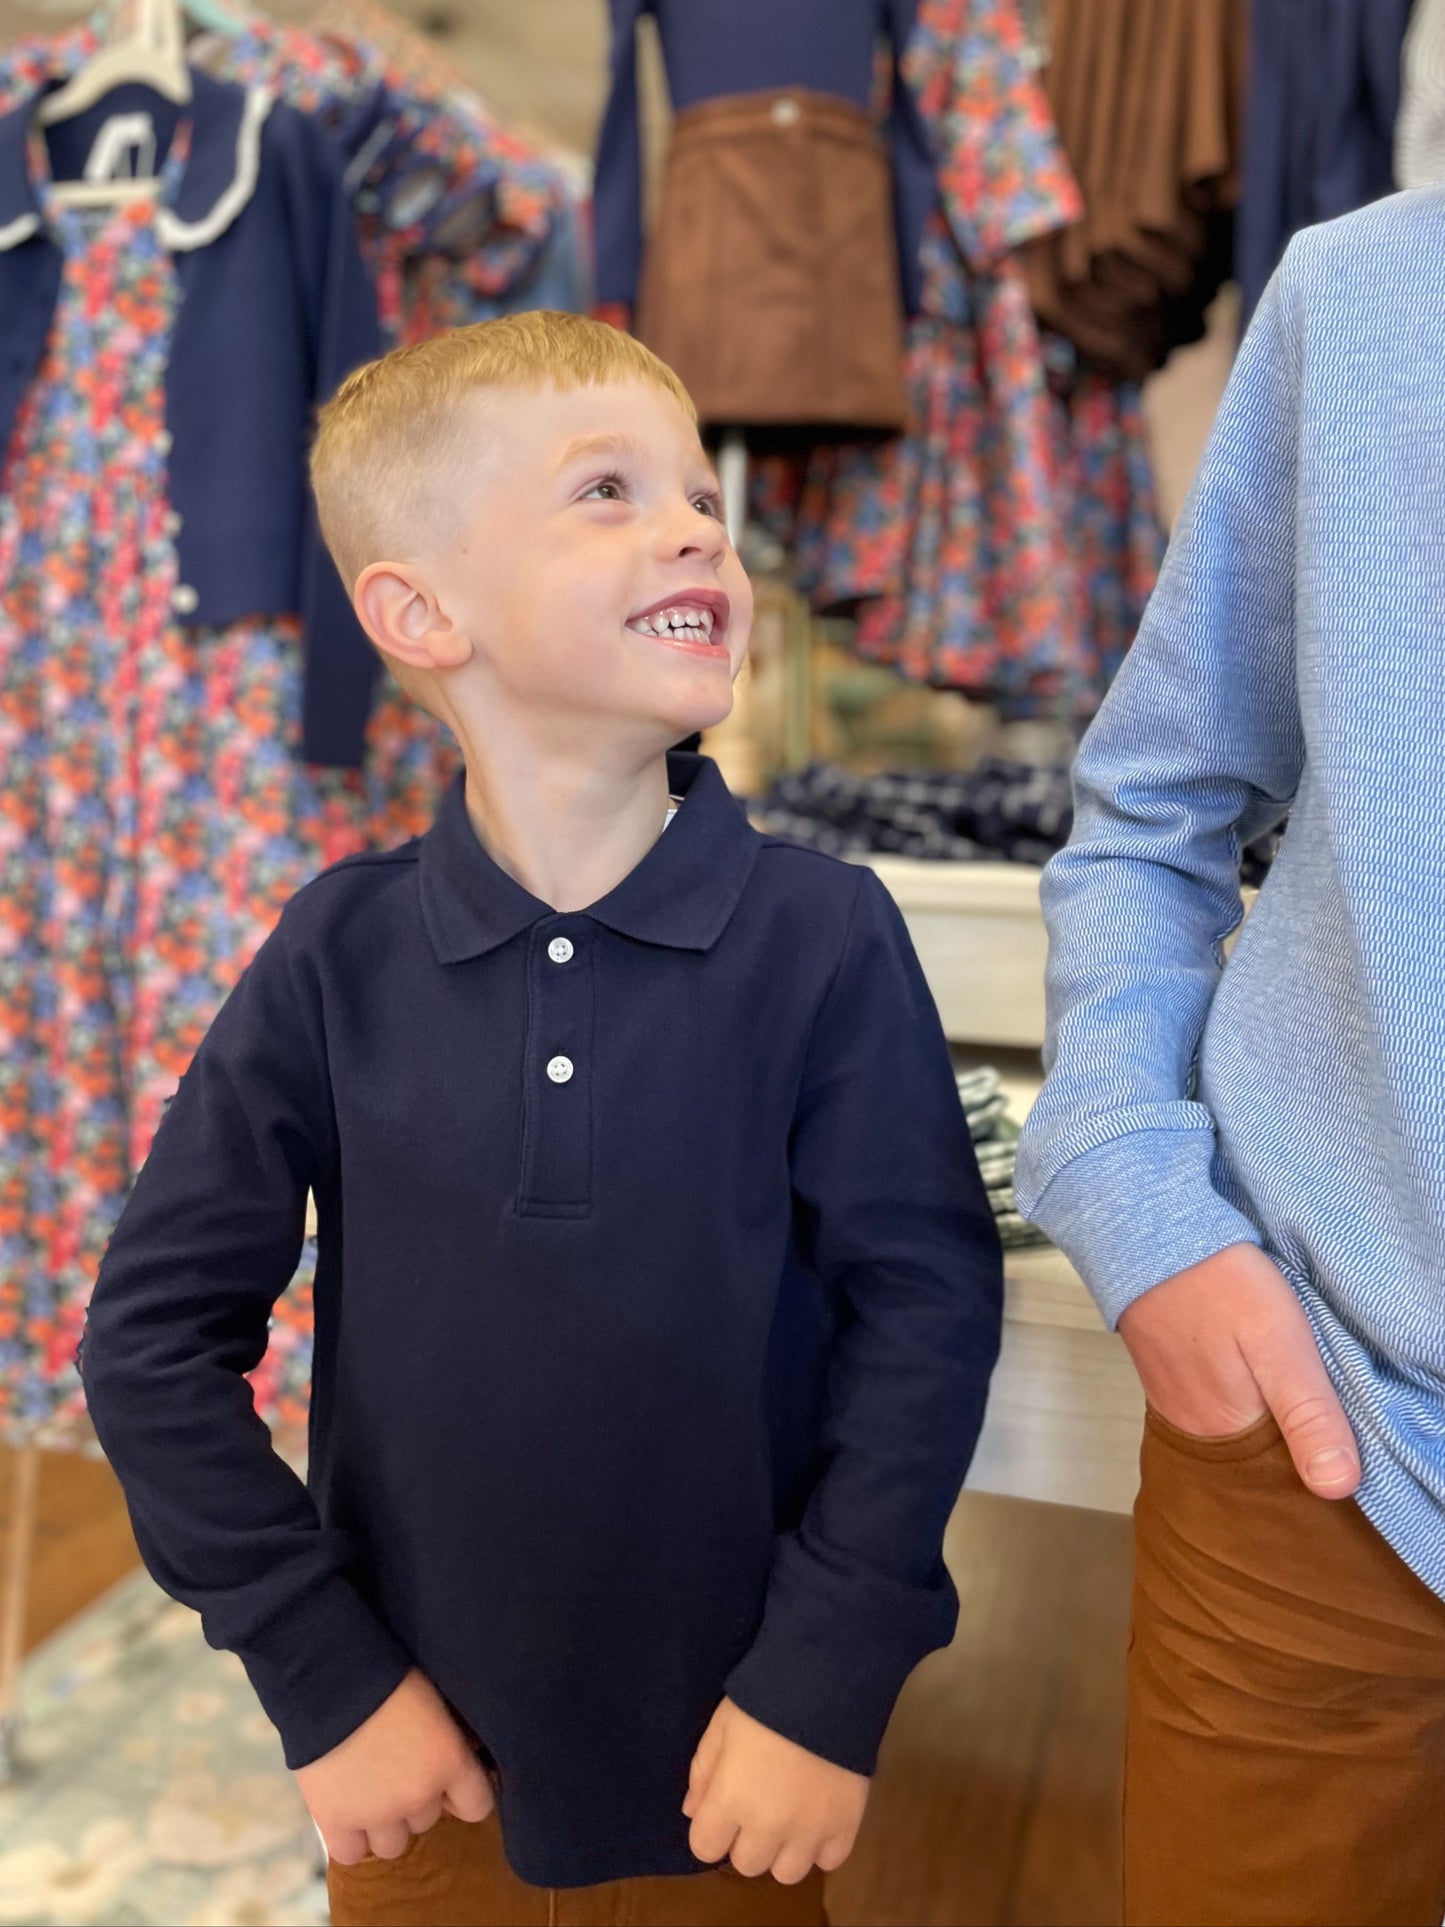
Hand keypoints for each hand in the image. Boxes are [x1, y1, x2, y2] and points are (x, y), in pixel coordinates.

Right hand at [296, 1669, 493, 1864]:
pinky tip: (345, 1811)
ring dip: (385, 1823)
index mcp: (450, 1762)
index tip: (447, 1783)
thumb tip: (458, 1753)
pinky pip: (351, 1853)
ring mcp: (376, 1813)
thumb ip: (446, 1737)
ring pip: (393, 1844)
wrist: (330, 1677)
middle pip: (428, 1819)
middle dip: (415, 1799)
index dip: (461, 1795)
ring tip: (369, 1792)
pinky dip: (350, 1838)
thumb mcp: (434, 1699)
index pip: (477, 1806)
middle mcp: (419, 1796)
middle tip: (396, 1771)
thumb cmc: (388, 1673)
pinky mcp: (335, 1821)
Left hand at [683, 1697, 868, 1884]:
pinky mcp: (846, 1826)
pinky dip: (823, 1845)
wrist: (827, 1684)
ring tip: (791, 1817)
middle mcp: (768, 1826)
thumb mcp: (721, 1726)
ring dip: (784, 1850)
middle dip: (747, 1840)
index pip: (705, 1848)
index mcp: (731, 1800)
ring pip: (787, 1873)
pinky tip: (819, 1817)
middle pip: (747, 1864)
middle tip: (759, 1807)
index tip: (722, 1810)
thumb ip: (703, 1772)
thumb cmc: (764, 1700)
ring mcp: (810, 1831)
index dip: (711, 1829)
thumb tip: (693, 1811)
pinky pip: (830, 1862)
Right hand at [1119, 1243, 1359, 1497]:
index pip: (1285, 1478)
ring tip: (1291, 1389)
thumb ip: (1308, 1415)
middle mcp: (1195, 1432)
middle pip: (1259, 1457)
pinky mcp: (1168, 1378)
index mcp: (1227, 1437)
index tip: (1339, 1432)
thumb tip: (1338, 1487)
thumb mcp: (1280, 1346)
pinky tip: (1253, 1374)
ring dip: (1266, 1421)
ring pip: (1238, 1432)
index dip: (1317, 1461)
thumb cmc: (1219, 1285)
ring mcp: (1176, 1405)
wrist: (1151, 1235)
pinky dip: (1240, 1401)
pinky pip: (1214, 1407)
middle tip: (1318, 1401)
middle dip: (1292, 1443)